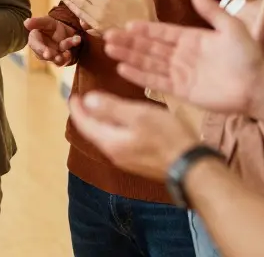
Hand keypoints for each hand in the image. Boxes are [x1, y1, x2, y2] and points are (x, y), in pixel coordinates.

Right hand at [23, 16, 82, 65]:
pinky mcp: (62, 59)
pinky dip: (70, 56)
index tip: (47, 54)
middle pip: (45, 55)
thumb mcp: (46, 22)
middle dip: (52, 56)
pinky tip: (75, 45)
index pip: (35, 45)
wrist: (65, 30)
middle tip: (57, 57)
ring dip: (62, 57)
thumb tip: (26, 22)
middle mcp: (43, 50)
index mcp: (35, 40)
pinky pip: (65, 60)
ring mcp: (53, 56)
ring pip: (56, 59)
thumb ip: (37, 22)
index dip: (40, 49)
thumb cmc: (51, 26)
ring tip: (68, 54)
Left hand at [68, 91, 198, 180]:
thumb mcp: (138, 116)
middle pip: (94, 132)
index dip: (77, 109)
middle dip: (87, 116)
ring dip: (100, 122)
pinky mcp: (139, 161)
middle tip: (83, 101)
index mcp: (110, 142)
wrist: (191, 167)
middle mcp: (114, 154)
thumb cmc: (166, 138)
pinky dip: (113, 129)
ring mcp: (127, 160)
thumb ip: (111, 108)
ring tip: (99, 109)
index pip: (85, 124)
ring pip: (106, 137)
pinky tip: (122, 123)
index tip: (71, 96)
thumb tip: (87, 100)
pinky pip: (118, 142)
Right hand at [104, 0, 263, 114]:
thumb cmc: (248, 56)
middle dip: (129, 42)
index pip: (162, 32)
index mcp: (192, 39)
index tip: (126, 24)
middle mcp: (182, 55)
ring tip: (109, 50)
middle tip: (108, 36)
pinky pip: (156, 82)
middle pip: (150, 47)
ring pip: (148, 63)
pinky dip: (139, 76)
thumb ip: (211, 10)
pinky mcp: (181, 91)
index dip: (145, 29)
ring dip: (129, 56)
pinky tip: (123, 69)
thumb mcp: (231, 27)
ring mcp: (180, 73)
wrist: (258, 86)